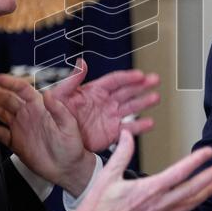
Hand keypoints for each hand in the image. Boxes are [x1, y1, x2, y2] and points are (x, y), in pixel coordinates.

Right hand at [0, 78, 94, 194]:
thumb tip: (47, 93)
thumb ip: (58, 109)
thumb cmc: (72, 145)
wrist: (67, 168)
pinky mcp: (15, 143)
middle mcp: (28, 115)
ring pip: (1, 114)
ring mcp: (20, 128)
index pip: (23, 90)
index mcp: (40, 108)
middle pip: (8, 99)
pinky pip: (0, 133)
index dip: (11, 82)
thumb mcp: (69, 125)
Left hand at [44, 58, 159, 151]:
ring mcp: (110, 117)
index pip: (114, 81)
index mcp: (93, 92)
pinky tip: (149, 122)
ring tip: (155, 98)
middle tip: (154, 80)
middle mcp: (105, 102)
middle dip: (142, 85)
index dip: (127, 77)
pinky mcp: (113, 133)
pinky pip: (129, 128)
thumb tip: (80, 63)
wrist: (58, 146)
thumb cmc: (56, 119)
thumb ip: (71, 81)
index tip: (139, 74)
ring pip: (131, 107)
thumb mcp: (60, 97)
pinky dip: (140, 126)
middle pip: (127, 91)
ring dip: (144, 102)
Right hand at [68, 131, 211, 210]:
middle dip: (211, 177)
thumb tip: (128, 132)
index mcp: (148, 191)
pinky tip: (200, 198)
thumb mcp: (107, 175)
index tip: (209, 153)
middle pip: (192, 189)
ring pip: (189, 203)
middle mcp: (158, 205)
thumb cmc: (97, 205)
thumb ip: (122, 153)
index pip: (178, 174)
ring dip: (206, 192)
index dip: (196, 162)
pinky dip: (194, 203)